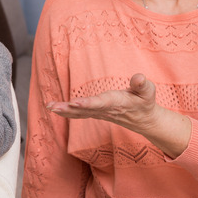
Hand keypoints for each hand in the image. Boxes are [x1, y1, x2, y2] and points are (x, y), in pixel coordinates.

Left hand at [47, 74, 190, 157]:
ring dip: (64, 111)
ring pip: (79, 113)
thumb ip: (142, 84)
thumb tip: (139, 77)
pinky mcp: (96, 113)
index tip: (74, 102)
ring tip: (49, 107)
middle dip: (68, 109)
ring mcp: (100, 113)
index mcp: (116, 103)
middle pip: (84, 110)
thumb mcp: (148, 92)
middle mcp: (105, 110)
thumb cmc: (145, 102)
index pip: (100, 103)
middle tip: (53, 107)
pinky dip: (67, 112)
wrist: (144, 120)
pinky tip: (55, 109)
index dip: (87, 103)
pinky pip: (79, 114)